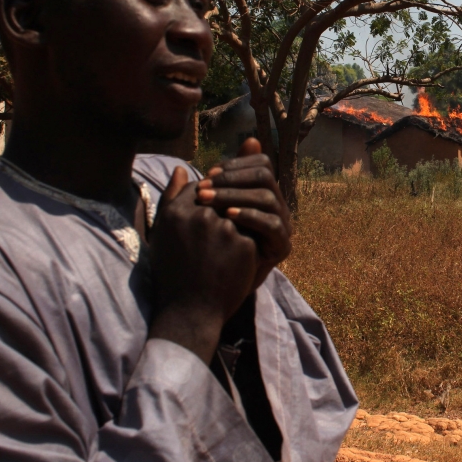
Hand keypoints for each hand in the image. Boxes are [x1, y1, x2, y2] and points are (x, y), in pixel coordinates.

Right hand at [148, 167, 258, 362]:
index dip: (208, 200)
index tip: (208, 216)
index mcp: (176, 211)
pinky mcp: (244, 243)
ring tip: (226, 246)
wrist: (189, 312)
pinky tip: (238, 256)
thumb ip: (173, 197)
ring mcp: (224, 229)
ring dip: (239, 222)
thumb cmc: (173, 272)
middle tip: (219, 234)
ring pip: (239, 211)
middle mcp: (200, 216)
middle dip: (225, 208)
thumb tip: (183, 168)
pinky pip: (252, 229)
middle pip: (222, 197)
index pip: (201, 187)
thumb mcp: (163, 233)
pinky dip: (249, 238)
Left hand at [194, 138, 291, 289]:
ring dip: (235, 195)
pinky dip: (249, 216)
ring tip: (208, 201)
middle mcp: (274, 206)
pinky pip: (272, 224)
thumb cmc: (200, 254)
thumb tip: (180, 168)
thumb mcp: (193, 220)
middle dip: (232, 178)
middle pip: (264, 176)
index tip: (207, 174)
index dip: (234, 164)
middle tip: (205, 186)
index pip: (259, 164)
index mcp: (258, 194)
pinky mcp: (281, 246)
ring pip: (267, 197)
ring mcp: (280, 225)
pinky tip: (227, 217)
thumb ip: (190, 194)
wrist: (208, 297)